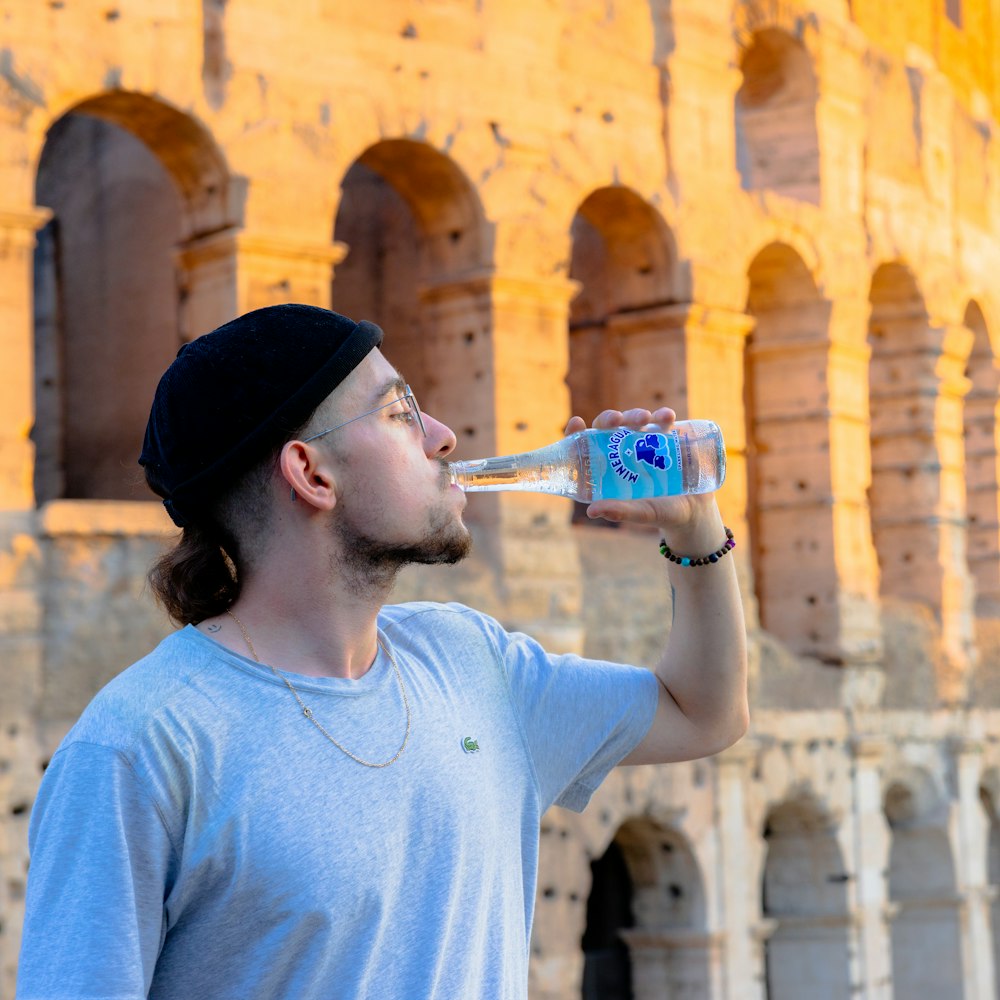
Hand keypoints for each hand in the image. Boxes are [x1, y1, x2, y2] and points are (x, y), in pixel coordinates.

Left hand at [564, 408, 719, 535]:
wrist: (696, 510)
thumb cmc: (663, 514)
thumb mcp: (642, 513)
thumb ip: (621, 511)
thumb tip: (591, 511)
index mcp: (609, 470)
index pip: (586, 448)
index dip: (577, 433)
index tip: (576, 421)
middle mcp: (624, 453)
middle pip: (608, 429)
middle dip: (609, 418)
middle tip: (617, 420)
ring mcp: (645, 443)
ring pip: (633, 421)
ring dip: (635, 415)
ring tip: (646, 418)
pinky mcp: (667, 438)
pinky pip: (662, 421)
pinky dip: (663, 416)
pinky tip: (667, 417)